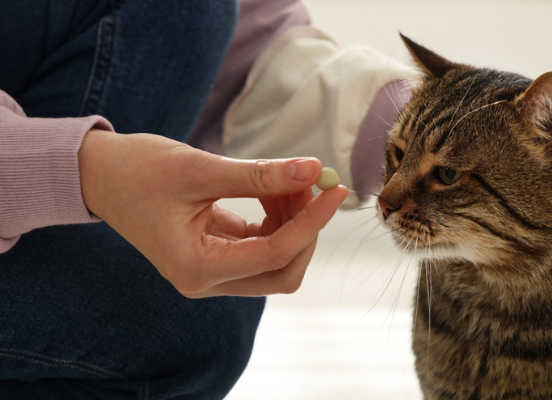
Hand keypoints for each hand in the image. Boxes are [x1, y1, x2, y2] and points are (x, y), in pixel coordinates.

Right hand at [78, 129, 348, 297]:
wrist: (99, 176)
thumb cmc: (138, 170)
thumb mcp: (200, 168)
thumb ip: (259, 175)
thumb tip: (314, 169)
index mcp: (196, 267)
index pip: (274, 255)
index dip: (311, 223)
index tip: (335, 190)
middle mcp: (206, 281)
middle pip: (283, 271)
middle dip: (305, 228)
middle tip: (312, 182)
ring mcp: (212, 273)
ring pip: (277, 260)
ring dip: (294, 220)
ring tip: (291, 177)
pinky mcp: (217, 257)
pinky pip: (263, 245)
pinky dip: (278, 218)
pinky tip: (276, 188)